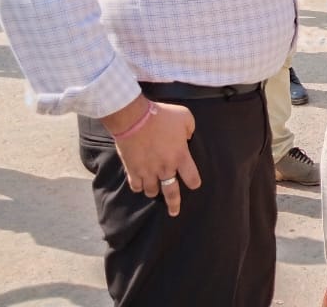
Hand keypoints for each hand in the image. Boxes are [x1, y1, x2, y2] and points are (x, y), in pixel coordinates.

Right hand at [103, 98, 200, 217]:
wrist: (134, 118)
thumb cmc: (161, 115)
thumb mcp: (184, 117)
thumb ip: (189, 129)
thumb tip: (187, 138)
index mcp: (180, 156)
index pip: (192, 177)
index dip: (194, 182)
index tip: (194, 184)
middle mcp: (165, 168)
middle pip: (171, 192)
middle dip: (174, 204)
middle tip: (174, 212)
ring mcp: (148, 171)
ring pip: (152, 191)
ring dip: (154, 192)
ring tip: (154, 192)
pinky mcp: (132, 170)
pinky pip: (136, 186)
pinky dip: (138, 187)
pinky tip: (140, 185)